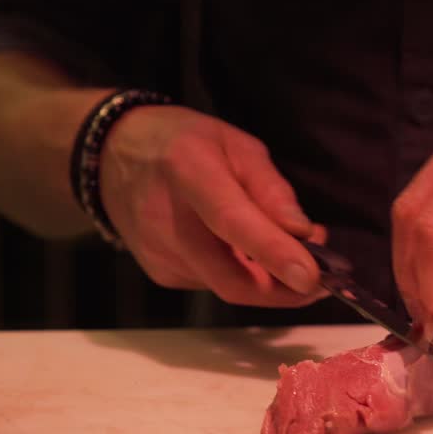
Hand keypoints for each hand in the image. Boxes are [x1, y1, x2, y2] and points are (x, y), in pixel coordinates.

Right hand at [99, 105, 328, 306]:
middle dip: (285, 291)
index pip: (233, 222)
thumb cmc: (184, 142)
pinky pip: (214, 283)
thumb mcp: (236, 145)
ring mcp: (159, 254)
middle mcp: (167, 220)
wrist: (111, 156)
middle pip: (233, 279)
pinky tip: (243, 250)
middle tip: (321, 279)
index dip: (274, 254)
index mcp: (189, 171)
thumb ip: (272, 190)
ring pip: (228, 286)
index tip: (310, 278)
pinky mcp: (161, 274)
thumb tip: (304, 234)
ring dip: (267, 280)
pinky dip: (241, 273)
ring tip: (286, 250)